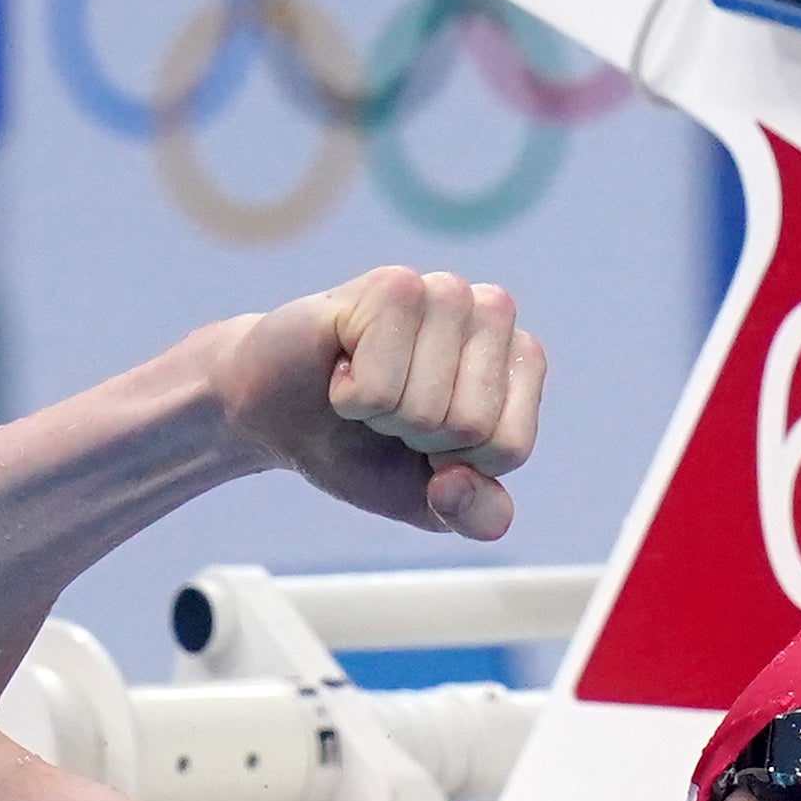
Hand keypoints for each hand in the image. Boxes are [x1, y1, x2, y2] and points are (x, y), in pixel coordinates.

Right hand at [213, 266, 546, 539]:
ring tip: (366, 384)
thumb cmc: (365, 448)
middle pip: (472, 427)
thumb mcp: (432, 502)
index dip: (455, 466)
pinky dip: (352, 397)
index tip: (424, 439)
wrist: (280, 417)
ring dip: (383, 415)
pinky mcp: (391, 285)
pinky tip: (341, 365)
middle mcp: (491, 312)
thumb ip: (477, 515)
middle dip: (418, 438)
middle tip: (387, 408)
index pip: (509, 448)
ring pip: (429, 409)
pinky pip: (381, 388)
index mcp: (521, 359)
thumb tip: (452, 486)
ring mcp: (444, 291)